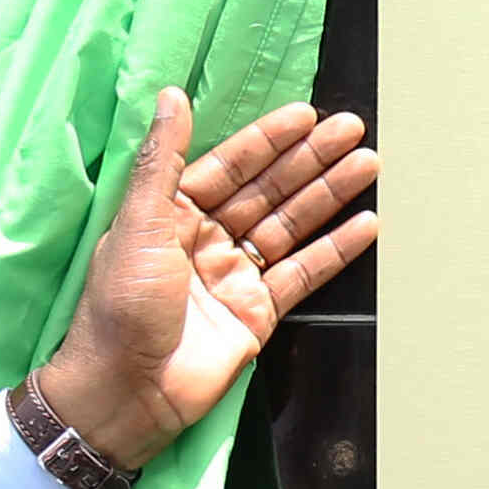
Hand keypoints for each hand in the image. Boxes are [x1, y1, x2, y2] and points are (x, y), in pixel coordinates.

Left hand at [33, 94, 380, 473]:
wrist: (127, 392)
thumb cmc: (120, 307)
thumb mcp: (137, 225)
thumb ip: (161, 161)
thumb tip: (171, 96)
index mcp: (172, 214)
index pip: (229, 166)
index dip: (268, 139)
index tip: (306, 114)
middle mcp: (207, 239)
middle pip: (268, 190)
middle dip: (310, 159)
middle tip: (351, 129)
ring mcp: (235, 276)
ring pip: (291, 225)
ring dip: (329, 195)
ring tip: (368, 164)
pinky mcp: (259, 312)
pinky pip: (303, 273)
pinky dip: (335, 249)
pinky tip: (365, 225)